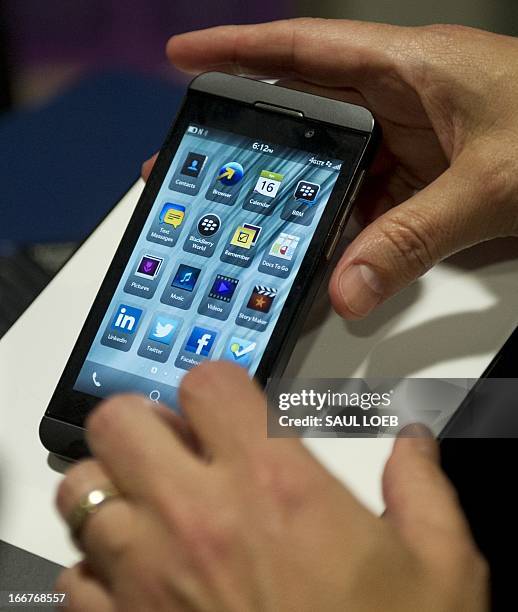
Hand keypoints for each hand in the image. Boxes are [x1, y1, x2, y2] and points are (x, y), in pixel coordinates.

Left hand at [55, 362, 486, 610]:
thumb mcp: (439, 569)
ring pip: (81, 491)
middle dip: (144, 422)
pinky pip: (74, 574)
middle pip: (120, 422)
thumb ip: (423, 487)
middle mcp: (198, 519)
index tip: (229, 408)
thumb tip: (415, 442)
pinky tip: (138, 576)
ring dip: (112, 487)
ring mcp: (147, 578)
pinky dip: (97, 565)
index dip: (217, 387)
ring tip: (151, 504)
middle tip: (176, 444)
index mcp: (275, 485)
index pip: (207, 383)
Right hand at [143, 19, 517, 318]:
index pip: (303, 52)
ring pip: (335, 165)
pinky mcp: (425, 174)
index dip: (237, 50)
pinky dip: (345, 225)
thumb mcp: (491, 184)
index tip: (183, 56)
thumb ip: (415, 238)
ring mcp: (411, 139)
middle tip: (198, 166)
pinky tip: (326, 250)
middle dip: (248, 139)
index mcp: (408, 67)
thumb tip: (348, 288)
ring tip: (252, 220)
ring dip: (298, 194)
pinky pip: (368, 198)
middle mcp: (401, 97)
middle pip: (304, 113)